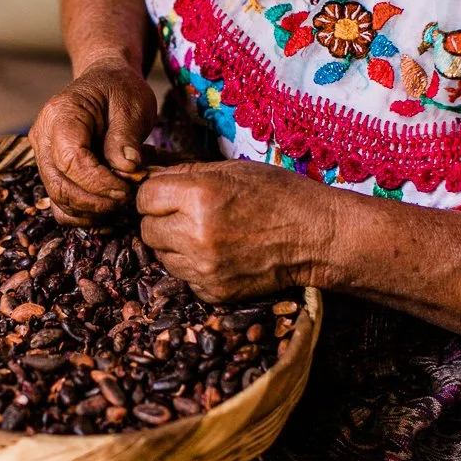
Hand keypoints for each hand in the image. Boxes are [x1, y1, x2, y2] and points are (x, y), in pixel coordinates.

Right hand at [29, 57, 156, 223]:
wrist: (105, 82)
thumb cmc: (119, 90)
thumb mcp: (132, 104)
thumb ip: (126, 138)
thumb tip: (127, 170)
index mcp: (62, 114)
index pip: (71, 161)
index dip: (98, 183)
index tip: (126, 189)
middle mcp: (43, 136)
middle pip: (59, 184)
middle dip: (95, 201)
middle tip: (126, 199)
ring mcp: (42, 154)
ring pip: (57, 197)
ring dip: (90, 209)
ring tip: (119, 202)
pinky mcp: (50, 169)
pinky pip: (59, 202)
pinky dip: (81, 212)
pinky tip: (105, 207)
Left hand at [137, 160, 333, 301]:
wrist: (317, 236)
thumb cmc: (278, 195)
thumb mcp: (231, 170)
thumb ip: (185, 174)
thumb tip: (147, 177)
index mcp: (198, 196)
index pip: (144, 198)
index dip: (154, 195)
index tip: (167, 196)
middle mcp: (195, 234)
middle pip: (147, 230)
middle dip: (161, 221)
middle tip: (187, 216)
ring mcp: (204, 268)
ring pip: (162, 257)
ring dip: (175, 247)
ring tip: (207, 235)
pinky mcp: (214, 291)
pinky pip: (184, 279)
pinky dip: (195, 268)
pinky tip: (220, 255)